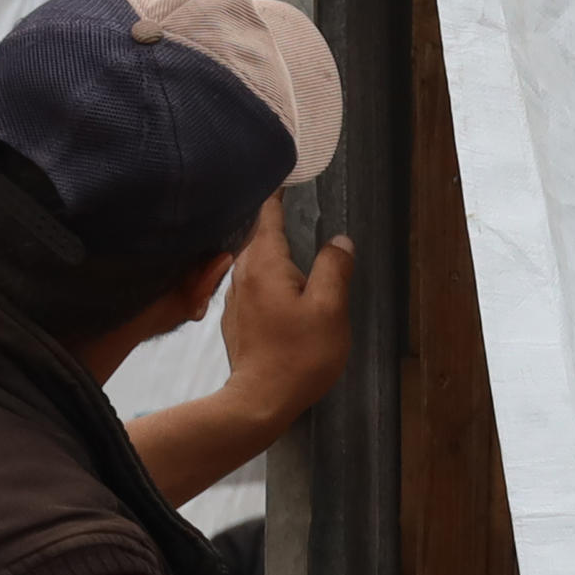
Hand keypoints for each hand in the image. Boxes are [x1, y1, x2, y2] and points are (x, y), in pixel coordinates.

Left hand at [217, 197, 356, 427]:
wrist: (260, 399)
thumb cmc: (299, 353)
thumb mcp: (330, 308)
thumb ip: (334, 268)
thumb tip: (339, 241)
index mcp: (266, 263)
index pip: (267, 215)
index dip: (277, 193)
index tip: (285, 175)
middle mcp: (243, 273)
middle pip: (258, 237)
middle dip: (273, 221)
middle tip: (294, 206)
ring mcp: (235, 298)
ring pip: (253, 262)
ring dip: (271, 252)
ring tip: (292, 246)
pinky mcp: (236, 320)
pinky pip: (251, 285)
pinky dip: (266, 277)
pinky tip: (281, 289)